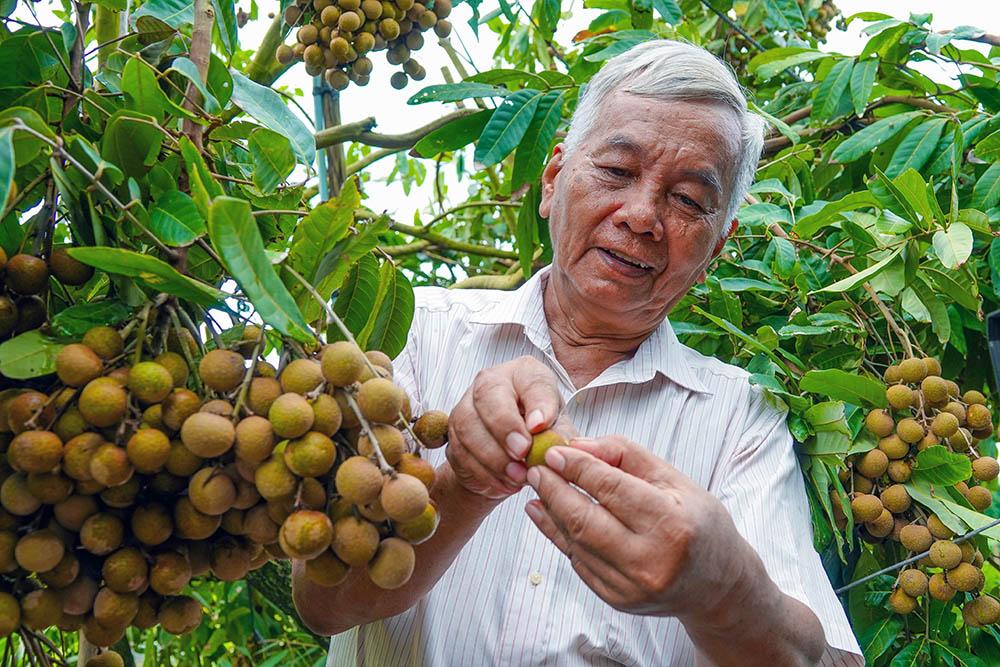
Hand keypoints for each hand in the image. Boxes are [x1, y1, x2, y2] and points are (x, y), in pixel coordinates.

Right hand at [446, 356, 566, 499]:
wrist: (512, 458)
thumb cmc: (540, 434)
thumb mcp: (559, 433)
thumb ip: (560, 437)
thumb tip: (553, 445)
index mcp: (525, 374)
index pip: (531, 380)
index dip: (536, 403)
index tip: (541, 426)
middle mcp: (491, 381)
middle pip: (488, 394)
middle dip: (505, 426)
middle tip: (523, 452)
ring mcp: (467, 404)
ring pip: (469, 425)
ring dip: (494, 455)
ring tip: (518, 475)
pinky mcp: (453, 432)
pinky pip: (460, 451)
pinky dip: (484, 472)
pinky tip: (504, 482)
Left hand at [524, 435, 753, 621]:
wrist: (716, 585)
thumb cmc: (698, 523)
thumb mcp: (673, 479)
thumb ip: (625, 455)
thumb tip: (578, 445)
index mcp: (671, 524)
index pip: (611, 489)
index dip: (577, 468)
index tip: (553, 452)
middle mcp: (650, 561)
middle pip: (585, 519)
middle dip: (554, 489)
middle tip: (536, 468)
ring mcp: (632, 586)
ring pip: (576, 542)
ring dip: (551, 512)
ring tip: (538, 487)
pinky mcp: (617, 600)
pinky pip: (579, 562)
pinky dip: (560, 535)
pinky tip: (547, 514)